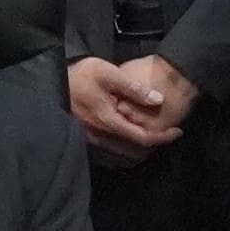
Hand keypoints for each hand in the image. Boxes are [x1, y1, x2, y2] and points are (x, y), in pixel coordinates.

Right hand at [65, 56, 184, 154]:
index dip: (163, 138)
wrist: (51, 82)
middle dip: (154, 147)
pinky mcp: (84, 142)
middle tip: (167, 135)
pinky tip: (129, 147)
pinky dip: (123, 156)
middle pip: (134, 153)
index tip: (178, 131)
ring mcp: (90, 142)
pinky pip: (108, 157)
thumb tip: (158, 100)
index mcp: (108, 121)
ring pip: (122, 158)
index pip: (143, 138)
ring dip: (140, 152)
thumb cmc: (80, 75)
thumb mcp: (108, 73)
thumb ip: (134, 88)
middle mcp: (100, 137)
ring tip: (152, 140)